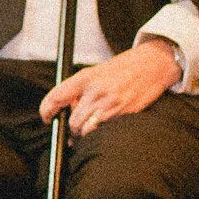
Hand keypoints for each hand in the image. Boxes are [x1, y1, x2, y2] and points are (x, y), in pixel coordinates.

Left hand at [40, 40, 183, 133]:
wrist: (151, 65)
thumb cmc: (122, 68)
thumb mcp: (95, 72)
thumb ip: (80, 88)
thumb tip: (69, 108)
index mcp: (85, 78)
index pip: (57, 96)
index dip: (47, 110)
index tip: (47, 118)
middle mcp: (96, 91)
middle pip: (73, 122)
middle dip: (72, 128)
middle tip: (75, 126)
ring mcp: (111, 104)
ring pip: (87, 130)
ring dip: (85, 133)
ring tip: (89, 128)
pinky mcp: (125, 114)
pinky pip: (104, 132)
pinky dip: (100, 134)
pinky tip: (102, 127)